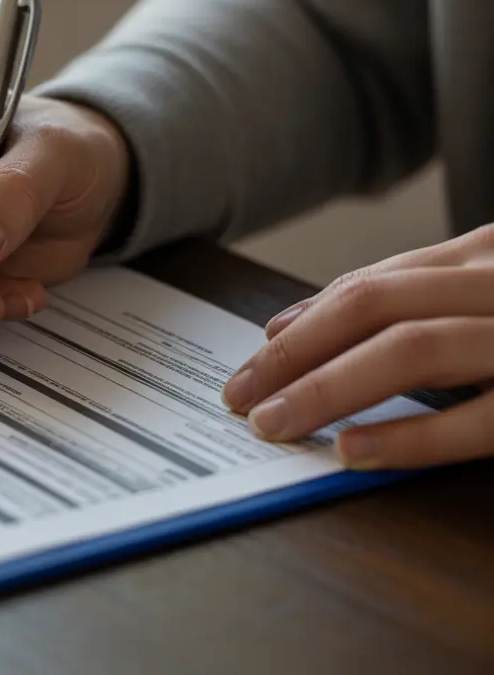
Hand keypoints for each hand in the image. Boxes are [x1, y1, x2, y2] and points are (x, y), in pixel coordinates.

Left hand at [222, 225, 493, 469]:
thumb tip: (290, 325)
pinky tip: (350, 449)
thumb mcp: (484, 307)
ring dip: (326, 388)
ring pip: (411, 348)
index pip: (373, 287)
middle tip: (239, 396)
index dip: (301, 326)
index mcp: (485, 259)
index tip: (251, 366)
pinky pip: (474, 420)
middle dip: (295, 353)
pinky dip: (409, 435)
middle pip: (374, 307)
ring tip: (272, 423)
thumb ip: (404, 306)